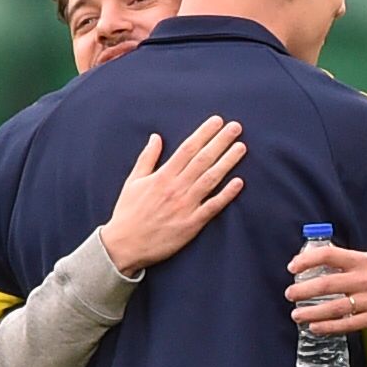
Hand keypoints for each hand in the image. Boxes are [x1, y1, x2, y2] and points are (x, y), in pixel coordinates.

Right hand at [100, 117, 245, 272]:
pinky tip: (239, 182)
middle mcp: (176, 188)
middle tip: (236, 127)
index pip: (187, 148)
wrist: (125, 245)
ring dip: (227, 162)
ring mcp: (185, 206)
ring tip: (241, 147)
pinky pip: (212, 207)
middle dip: (220, 141)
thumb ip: (147, 158)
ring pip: (211, 179)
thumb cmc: (128, 212)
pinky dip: (226, 194)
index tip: (217, 121)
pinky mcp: (192, 224)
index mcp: (162, 176)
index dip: (204, 133)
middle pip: (203, 160)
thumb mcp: (133, 181)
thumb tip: (156, 137)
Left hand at [286, 244, 366, 334]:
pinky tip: (315, 328)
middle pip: (327, 285)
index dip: (307, 261)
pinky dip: (329, 327)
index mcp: (361, 261)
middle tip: (290, 294)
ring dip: (312, 312)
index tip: (292, 267)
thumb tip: (317, 262)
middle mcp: (364, 280)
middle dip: (304, 290)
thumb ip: (346, 262)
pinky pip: (348, 324)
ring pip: (335, 308)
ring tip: (297, 314)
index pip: (329, 256)